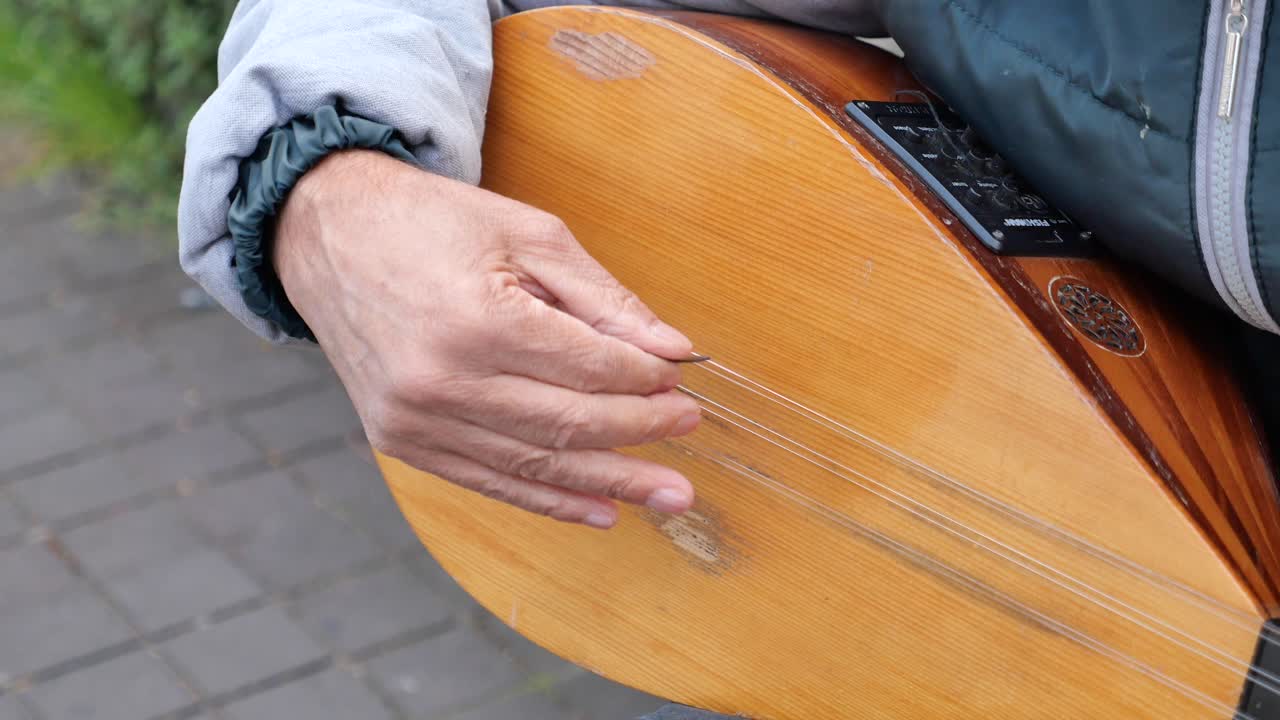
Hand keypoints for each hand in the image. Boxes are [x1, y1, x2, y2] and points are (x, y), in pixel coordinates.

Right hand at [274, 150, 700, 528]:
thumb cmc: (432, 224)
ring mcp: (417, 419)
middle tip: (690, 433)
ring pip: (536, 464)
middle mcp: (444, 379)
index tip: (682, 381)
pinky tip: (602, 510)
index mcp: (479, 319)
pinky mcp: (402, 441)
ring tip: (670, 496)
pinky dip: (551, 500)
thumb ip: (603, 297)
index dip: (646, 380)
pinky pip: (491, 482)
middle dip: (642, 433)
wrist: (328, 235)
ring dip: (612, 483)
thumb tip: (673, 349)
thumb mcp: (528, 234)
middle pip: (569, 423)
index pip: (590, 367)